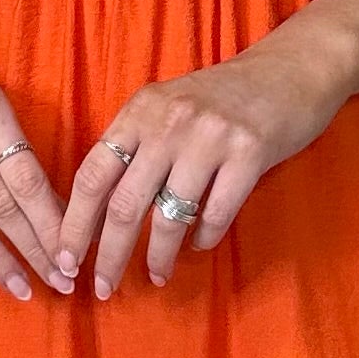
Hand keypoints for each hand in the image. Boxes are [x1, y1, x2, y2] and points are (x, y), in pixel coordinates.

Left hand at [53, 26, 351, 296]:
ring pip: (169, 216)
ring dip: (158, 256)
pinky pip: (216, 214)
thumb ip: (137, 146)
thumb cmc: (224, 98)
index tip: (65, 260)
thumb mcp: (169, 108)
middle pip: (124, 204)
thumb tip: (99, 213)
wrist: (293, 69)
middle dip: (108, 255)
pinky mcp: (250, 153)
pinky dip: (204, 238)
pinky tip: (199, 245)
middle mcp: (169, 122)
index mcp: (140, 110)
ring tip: (156, 276)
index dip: (74, 224)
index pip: (92, 175)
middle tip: (102, 288)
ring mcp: (210, 137)